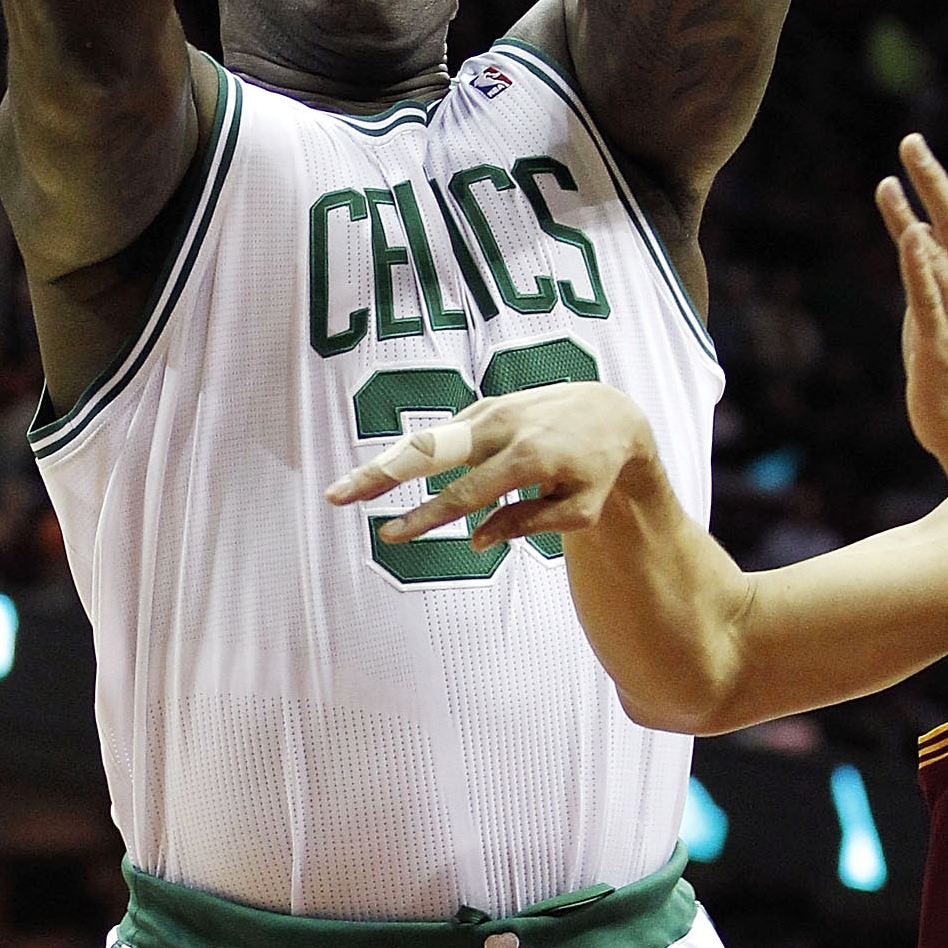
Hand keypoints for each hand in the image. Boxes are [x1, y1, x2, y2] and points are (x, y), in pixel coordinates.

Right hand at [325, 382, 654, 547]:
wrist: (611, 412)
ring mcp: (489, 413)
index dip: (426, 518)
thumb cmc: (597, 470)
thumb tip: (476, 540)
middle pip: (429, 455)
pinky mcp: (483, 408)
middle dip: (379, 475)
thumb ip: (528, 524)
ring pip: (424, 441)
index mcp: (528, 457)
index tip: (391, 535)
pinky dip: (409, 455)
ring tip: (342, 490)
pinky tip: (379, 476)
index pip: (465, 494)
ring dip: (382, 464)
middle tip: (336, 495)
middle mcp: (503, 428)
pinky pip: (441, 436)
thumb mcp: (580, 510)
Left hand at [874, 135, 947, 470]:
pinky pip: (930, 300)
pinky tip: (913, 237)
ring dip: (919, 216)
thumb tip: (914, 226)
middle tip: (911, 143)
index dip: (937, 183)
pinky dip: (922, 267)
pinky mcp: (940, 345)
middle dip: (934, 182)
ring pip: (942, 258)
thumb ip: (928, 269)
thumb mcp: (940, 309)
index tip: (913, 148)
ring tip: (897, 179)